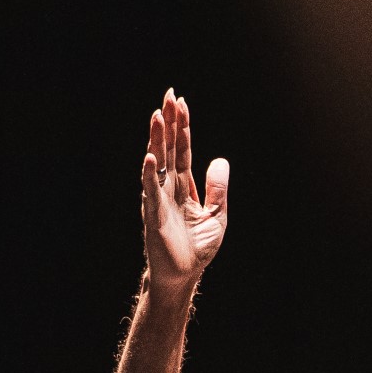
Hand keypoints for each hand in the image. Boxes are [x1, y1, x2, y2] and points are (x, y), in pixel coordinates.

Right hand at [141, 89, 228, 296]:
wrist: (183, 276)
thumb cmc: (196, 249)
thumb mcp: (216, 215)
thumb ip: (217, 189)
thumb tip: (221, 160)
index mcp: (182, 187)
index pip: (182, 150)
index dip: (183, 128)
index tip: (181, 102)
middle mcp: (167, 188)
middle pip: (168, 149)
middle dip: (169, 123)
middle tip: (169, 95)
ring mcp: (158, 199)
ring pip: (157, 163)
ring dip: (157, 140)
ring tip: (158, 116)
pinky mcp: (153, 215)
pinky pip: (151, 191)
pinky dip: (150, 174)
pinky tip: (151, 156)